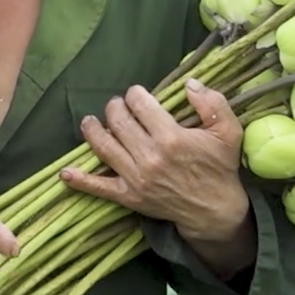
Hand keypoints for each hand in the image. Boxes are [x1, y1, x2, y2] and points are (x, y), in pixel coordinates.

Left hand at [61, 78, 250, 240]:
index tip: (138, 95)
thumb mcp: (228, 131)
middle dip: (115, 107)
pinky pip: (99, 188)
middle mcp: (150, 156)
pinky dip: (80, 180)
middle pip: (118, 121)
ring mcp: (136, 178)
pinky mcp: (129, 196)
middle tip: (118, 106)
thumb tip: (189, 83)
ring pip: (104, 147)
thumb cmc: (220, 167)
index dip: (136, 94)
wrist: (214, 210)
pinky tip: (66, 172)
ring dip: (93, 130)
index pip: (140, 104)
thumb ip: (212, 103)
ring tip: (90, 121)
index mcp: (171, 137)